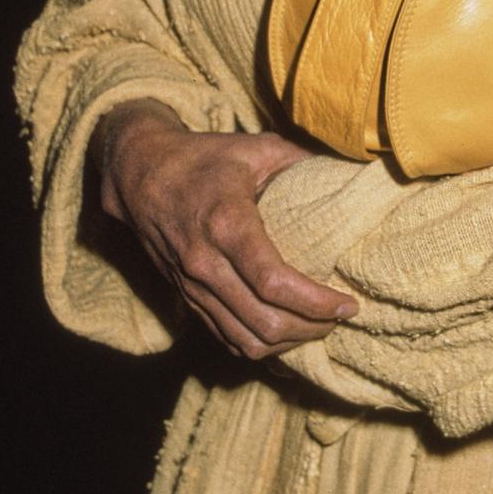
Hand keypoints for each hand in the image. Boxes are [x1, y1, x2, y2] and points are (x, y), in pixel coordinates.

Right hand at [96, 101, 357, 360]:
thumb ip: (303, 159)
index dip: (316, 302)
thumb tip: (351, 167)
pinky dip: (259, 346)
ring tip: (318, 327)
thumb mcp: (256, 147)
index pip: (274, 283)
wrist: (140, 172)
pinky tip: (286, 335)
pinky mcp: (185, 298)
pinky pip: (225, 339)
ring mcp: (192, 285)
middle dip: (311, 328)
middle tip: (340, 317)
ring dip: (288, 344)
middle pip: (264, 321)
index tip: (347, 303)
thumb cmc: (204, 157)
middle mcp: (206, 263)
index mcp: (227, 223)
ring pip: (245, 340)